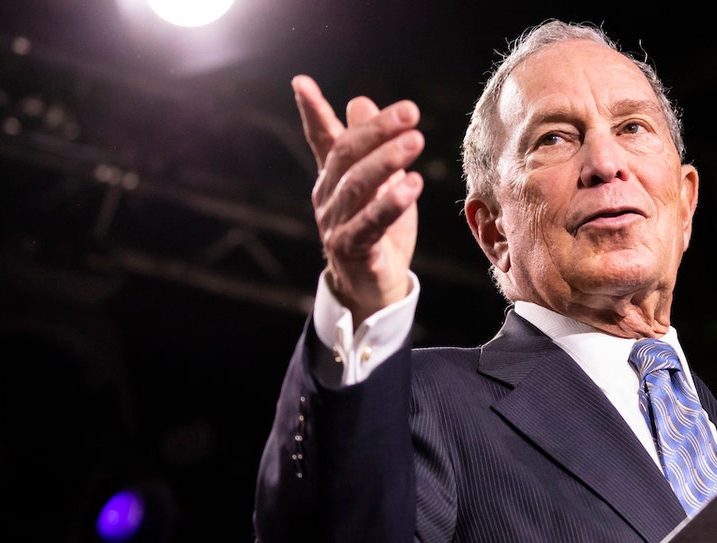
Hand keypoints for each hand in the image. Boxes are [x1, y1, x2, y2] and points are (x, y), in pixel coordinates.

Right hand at [292, 75, 423, 323]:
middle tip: (410, 112)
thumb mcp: (379, 183)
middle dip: (377, 130)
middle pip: (347, 156)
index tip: (301, 82)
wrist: (375, 286)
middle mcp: (328, 197)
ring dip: (387, 161)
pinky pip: (370, 223)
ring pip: (358, 186)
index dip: (312, 112)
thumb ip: (369, 146)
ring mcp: (336, 224)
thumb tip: (360, 101)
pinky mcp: (351, 250)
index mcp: (332, 178)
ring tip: (415, 141)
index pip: (322, 139)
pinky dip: (390, 203)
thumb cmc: (379, 230)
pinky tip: (412, 184)